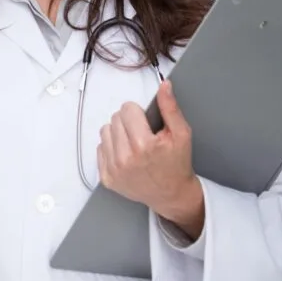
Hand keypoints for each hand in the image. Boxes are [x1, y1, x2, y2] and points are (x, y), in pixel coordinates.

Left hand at [96, 80, 200, 221]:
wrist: (171, 194)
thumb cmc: (176, 164)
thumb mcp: (181, 134)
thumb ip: (170, 108)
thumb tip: (164, 86)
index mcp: (143, 145)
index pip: (127, 109)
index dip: (138, 112)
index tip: (146, 122)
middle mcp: (125, 158)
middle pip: (115, 118)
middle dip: (128, 122)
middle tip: (142, 134)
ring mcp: (113, 169)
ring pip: (105, 131)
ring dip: (118, 133)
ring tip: (133, 144)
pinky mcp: (106, 177)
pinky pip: (100, 148)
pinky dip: (111, 148)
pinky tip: (126, 155)